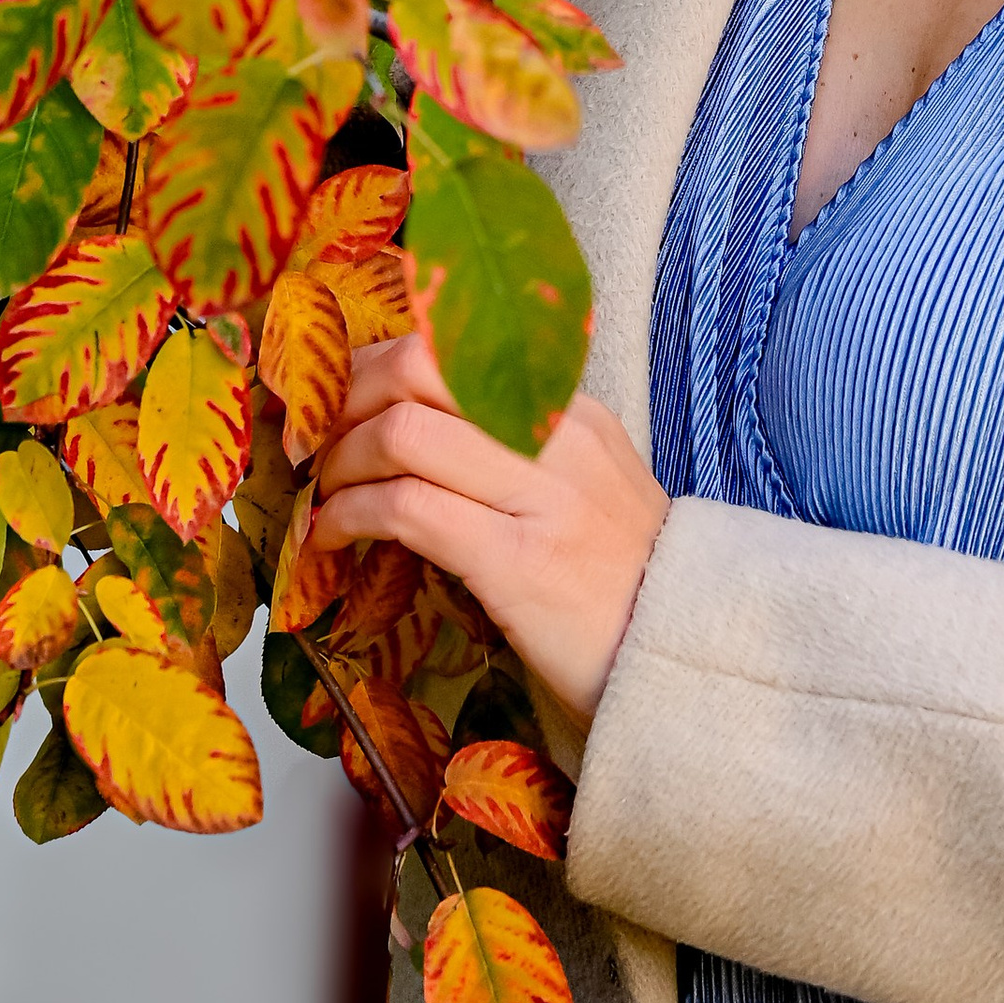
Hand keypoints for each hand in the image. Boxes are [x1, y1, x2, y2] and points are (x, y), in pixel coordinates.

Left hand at [310, 330, 670, 729]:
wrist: (685, 658)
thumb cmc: (623, 585)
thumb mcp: (585, 490)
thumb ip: (516, 453)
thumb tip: (407, 434)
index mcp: (574, 409)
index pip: (456, 345)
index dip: (377, 363)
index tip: (341, 399)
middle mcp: (560, 433)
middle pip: (422, 365)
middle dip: (348, 398)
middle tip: (317, 443)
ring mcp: (543, 496)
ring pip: (404, 432)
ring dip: (340, 463)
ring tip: (324, 498)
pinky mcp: (518, 562)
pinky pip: (407, 510)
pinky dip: (348, 518)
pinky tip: (332, 541)